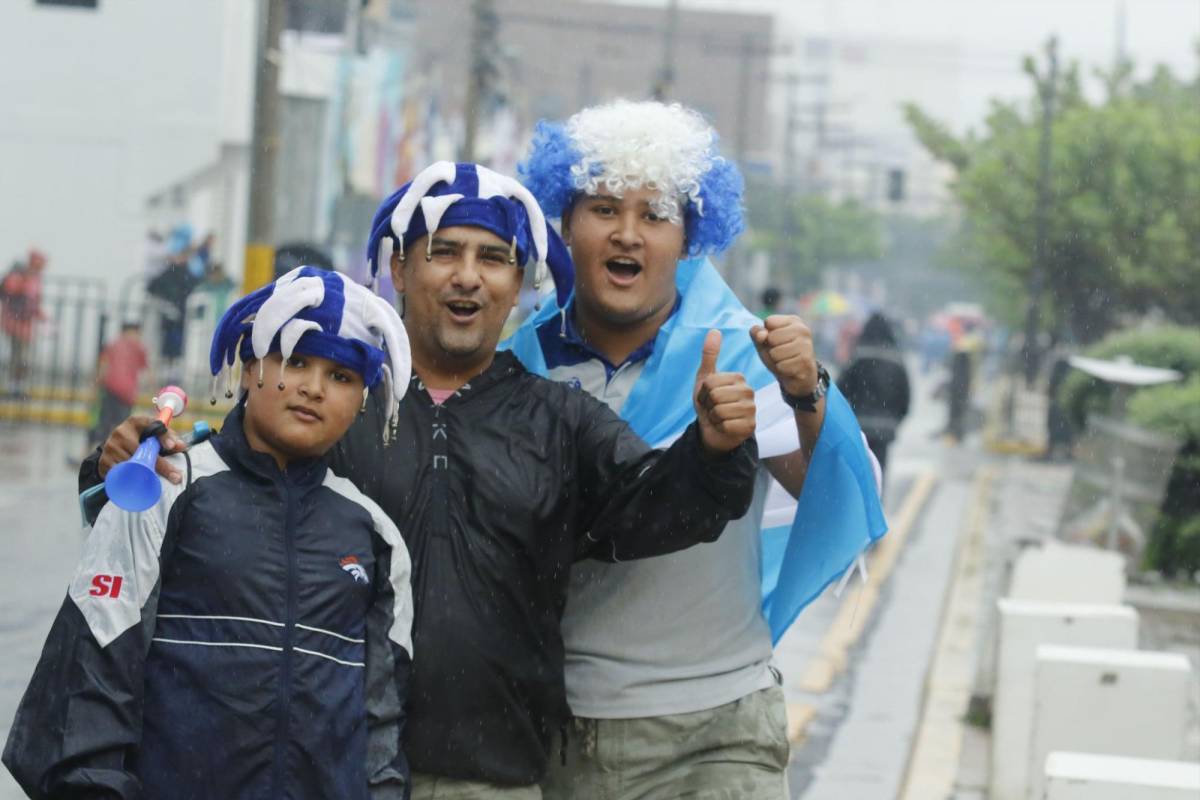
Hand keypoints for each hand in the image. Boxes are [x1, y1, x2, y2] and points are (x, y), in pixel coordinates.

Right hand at [98, 416, 186, 483]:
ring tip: (159, 483)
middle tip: (176, 477)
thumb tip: (182, 446)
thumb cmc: (140, 439)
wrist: (114, 446)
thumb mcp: (153, 434)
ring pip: (132, 465)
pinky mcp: (104, 461)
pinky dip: (130, 481)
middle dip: (161, 466)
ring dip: (146, 475)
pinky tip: (140, 486)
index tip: (172, 447)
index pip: (151, 426)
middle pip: (143, 452)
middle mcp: (121, 432)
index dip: (163, 437)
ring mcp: (110, 447)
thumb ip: (168, 439)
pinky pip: (120, 475)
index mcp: (135, 422)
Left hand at [693, 330, 755, 453]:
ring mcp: (751, 410)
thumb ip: (710, 355)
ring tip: (718, 417)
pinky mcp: (750, 426)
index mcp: (739, 378)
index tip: (708, 397)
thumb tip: (715, 330)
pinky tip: (724, 427)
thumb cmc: (709, 403)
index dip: (703, 393)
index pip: (711, 382)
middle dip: (707, 405)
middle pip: (715, 396)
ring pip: (720, 411)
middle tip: (713, 408)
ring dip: (713, 417)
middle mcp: (749, 392)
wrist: (712, 429)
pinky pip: (726, 425)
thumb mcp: (705, 379)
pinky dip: (719, 428)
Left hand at [751, 315, 818, 397]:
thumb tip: (762, 335)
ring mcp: (807, 345)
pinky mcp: (806, 361)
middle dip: (771, 349)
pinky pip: (781, 366)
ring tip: (785, 361)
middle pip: (771, 337)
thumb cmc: (779, 355)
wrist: (797, 377)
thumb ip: (756, 333)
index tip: (776, 341)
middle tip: (781, 354)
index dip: (766, 335)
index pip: (769, 321)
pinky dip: (782, 370)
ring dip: (776, 360)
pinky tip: (790, 369)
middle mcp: (803, 330)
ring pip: (775, 353)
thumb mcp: (764, 342)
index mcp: (794, 320)